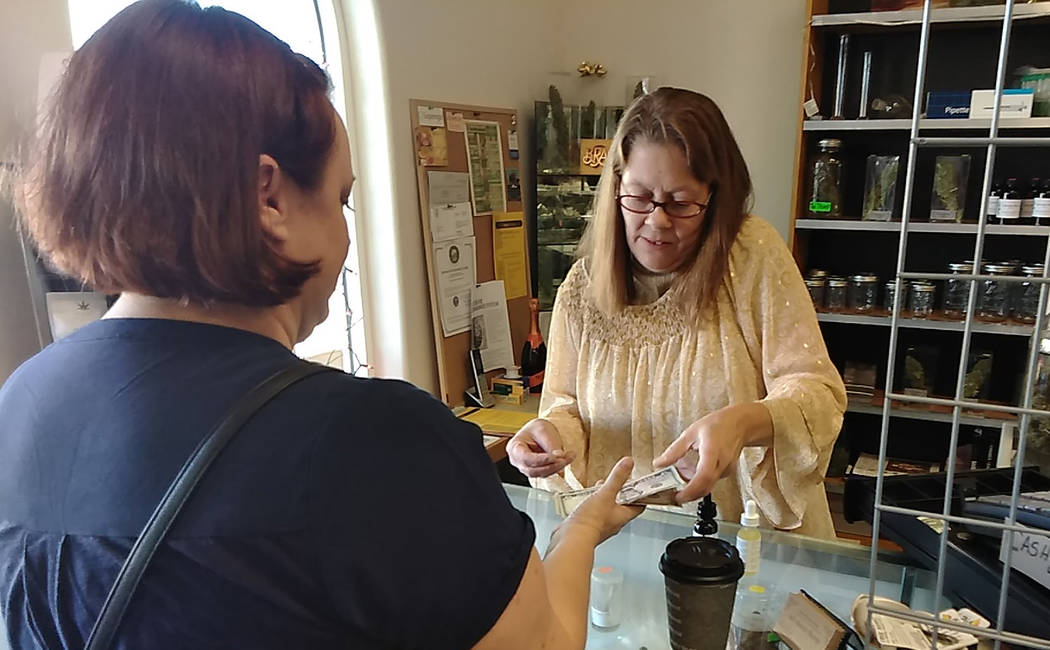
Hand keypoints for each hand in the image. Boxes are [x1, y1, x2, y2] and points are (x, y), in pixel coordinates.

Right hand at [507, 418, 574, 477]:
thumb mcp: (543, 430)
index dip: (541, 460)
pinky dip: (557, 468)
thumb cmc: (536, 429)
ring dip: (557, 467)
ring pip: (541, 473)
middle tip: (565, 458)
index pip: (526, 458)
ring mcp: (526, 468)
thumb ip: (550, 444)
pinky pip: (547, 473)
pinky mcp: (536, 471)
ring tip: (569, 457)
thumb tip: (559, 456)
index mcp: (514, 447)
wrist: (539, 431)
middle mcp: (517, 461)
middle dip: (551, 465)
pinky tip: (565, 460)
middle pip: (533, 469)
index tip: (555, 457)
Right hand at [564, 457, 643, 544]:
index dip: (641, 495)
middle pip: (623, 506)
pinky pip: (595, 513)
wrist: (572, 539)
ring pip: (608, 509)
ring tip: (601, 487)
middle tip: (619, 482)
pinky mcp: (589, 527)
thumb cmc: (590, 522)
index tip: (640, 484)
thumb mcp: (605, 494)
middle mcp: (614, 522)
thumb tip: (628, 463)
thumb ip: (617, 478)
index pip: (639, 505)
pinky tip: (586, 499)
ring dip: (606, 498)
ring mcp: (602, 526)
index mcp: (623, 516)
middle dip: (621, 493)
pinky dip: (593, 504)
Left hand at [653, 403, 772, 503]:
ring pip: (707, 486)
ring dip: (692, 486)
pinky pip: (710, 481)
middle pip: (705, 487)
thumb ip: (675, 451)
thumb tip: (660, 463)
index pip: (703, 476)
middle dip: (688, 494)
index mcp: (712, 452)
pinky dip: (699, 480)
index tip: (678, 496)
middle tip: (673, 493)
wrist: (740, 424)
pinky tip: (691, 469)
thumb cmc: (719, 425)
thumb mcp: (691, 433)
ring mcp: (726, 470)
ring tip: (681, 474)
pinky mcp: (726, 473)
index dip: (690, 490)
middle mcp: (722, 464)